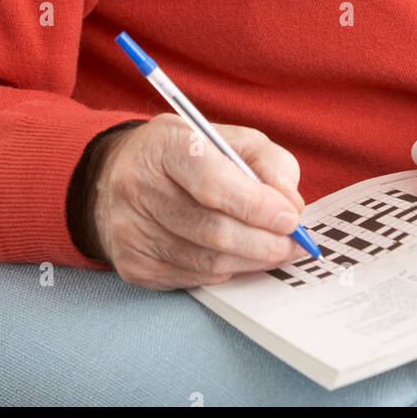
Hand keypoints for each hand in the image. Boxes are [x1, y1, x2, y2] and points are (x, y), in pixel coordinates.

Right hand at [86, 114, 310, 288]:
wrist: (121, 175)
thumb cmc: (188, 155)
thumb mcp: (230, 138)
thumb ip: (268, 162)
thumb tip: (291, 205)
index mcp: (166, 145)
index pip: (213, 182)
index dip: (257, 206)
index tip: (291, 219)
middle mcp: (138, 186)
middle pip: (213, 229)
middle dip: (263, 242)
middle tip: (294, 244)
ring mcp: (130, 229)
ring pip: (206, 261)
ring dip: (250, 261)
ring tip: (274, 252)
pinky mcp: (132, 263)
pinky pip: (192, 278)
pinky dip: (225, 272)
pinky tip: (238, 257)